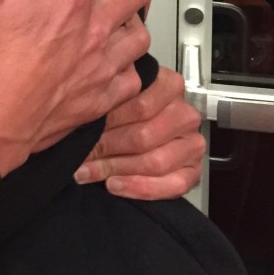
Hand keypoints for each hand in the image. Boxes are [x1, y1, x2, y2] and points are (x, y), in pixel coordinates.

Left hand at [75, 66, 204, 198]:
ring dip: (116, 169)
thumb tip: (80, 113)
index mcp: (169, 86)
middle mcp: (185, 114)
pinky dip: (140, 188)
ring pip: (155, 162)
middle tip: (81, 154)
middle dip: (107, 148)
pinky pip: (173, 184)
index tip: (82, 129)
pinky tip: (114, 184)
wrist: (136, 131)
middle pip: (144, 136)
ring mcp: (192, 143)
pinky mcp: (194, 169)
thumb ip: (104, 100)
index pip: (141, 107)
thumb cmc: (120, 111)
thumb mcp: (113, 98)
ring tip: (88, 170)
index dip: (108, 122)